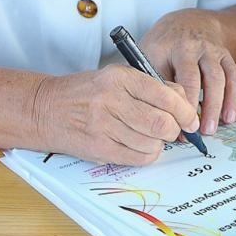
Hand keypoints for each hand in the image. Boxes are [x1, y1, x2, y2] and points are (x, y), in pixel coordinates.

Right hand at [31, 65, 198, 165]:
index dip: (185, 111)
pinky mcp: (99, 148)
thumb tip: (184, 104)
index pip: (165, 95)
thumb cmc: (85, 92)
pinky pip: (137, 158)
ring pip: (151, 143)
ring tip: (151, 136)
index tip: (190, 119)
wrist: (45, 108)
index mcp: (120, 78)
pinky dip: (147, 155)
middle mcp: (111, 100)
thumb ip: (151, 86)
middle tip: (173, 130)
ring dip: (159, 143)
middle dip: (174, 130)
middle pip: (161, 123)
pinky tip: (139, 146)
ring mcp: (103, 126)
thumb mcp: (116, 77)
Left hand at [138, 10, 235, 135]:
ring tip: (212, 128)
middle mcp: (190, 47)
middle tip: (197, 132)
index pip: (171, 77)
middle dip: (196, 106)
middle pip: (196, 78)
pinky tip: (229, 116)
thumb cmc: (163, 46)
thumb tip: (165, 123)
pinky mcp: (226, 55)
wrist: (187, 22)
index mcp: (166, 47)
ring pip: (218, 78)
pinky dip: (234, 98)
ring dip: (216, 105)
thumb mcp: (148, 57)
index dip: (174, 104)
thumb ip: (154, 85)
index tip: (174, 125)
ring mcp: (211, 50)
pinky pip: (234, 76)